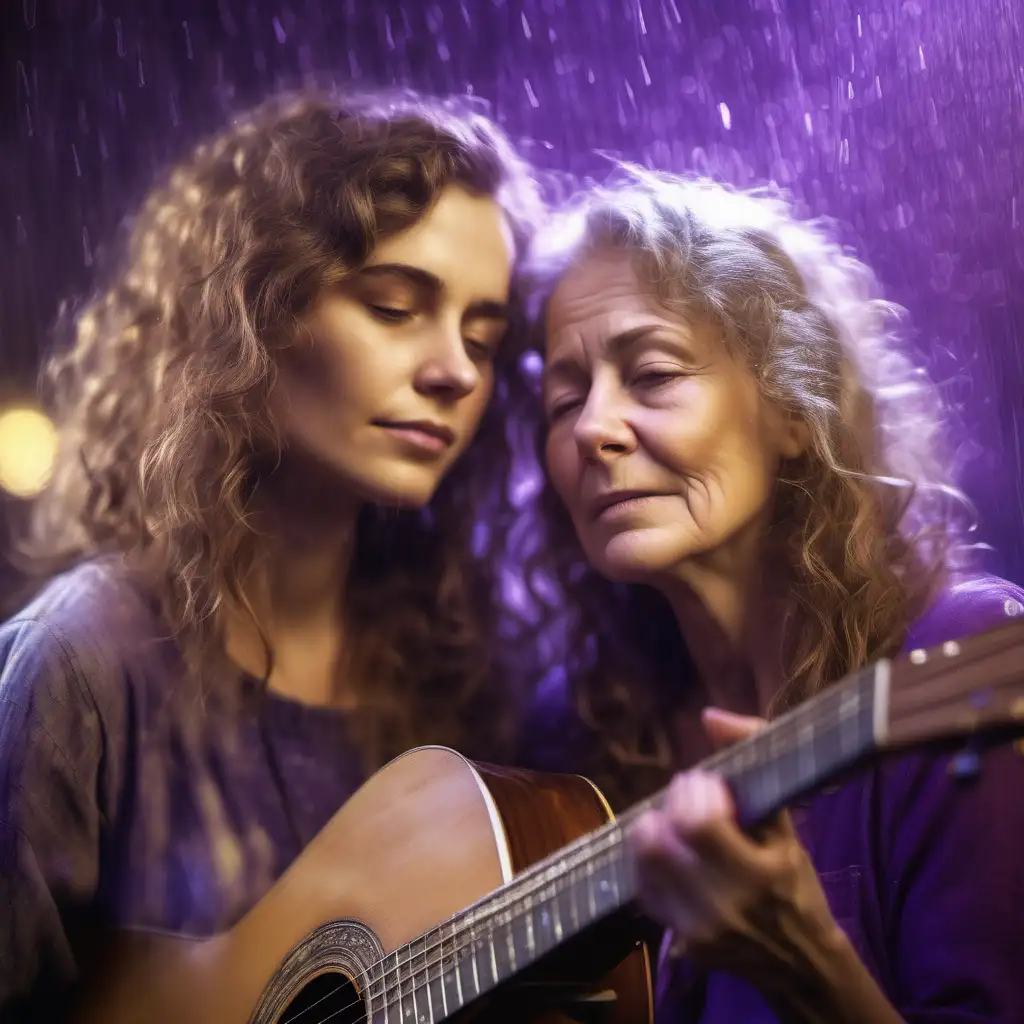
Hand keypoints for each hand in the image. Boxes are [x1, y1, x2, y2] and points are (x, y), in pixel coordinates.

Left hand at [631, 707, 845, 995]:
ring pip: (644, 863)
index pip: (697, 823)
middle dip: (669, 805)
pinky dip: (648, 860)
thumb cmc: (794, 883)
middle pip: (661, 842)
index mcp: (757, 875)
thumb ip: (753, 763)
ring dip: (652, 829)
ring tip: (674, 822)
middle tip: (687, 798)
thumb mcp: (785, 826)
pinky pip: (643, 888)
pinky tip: (669, 850)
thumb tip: (710, 716)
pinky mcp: (680, 943)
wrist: (800, 961)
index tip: (705, 781)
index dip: (692, 791)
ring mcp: (697, 930)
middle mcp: (722, 907)